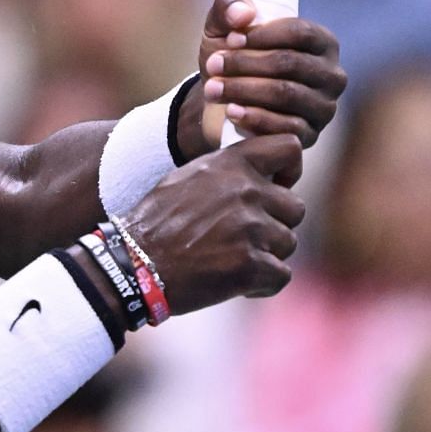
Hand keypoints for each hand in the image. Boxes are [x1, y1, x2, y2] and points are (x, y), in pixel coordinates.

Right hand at [124, 134, 305, 309]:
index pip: (290, 147)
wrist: (135, 263)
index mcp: (231, 163)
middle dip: (275, 224)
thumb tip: (263, 175)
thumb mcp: (190, 177)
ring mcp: (250, 228)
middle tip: (244, 237)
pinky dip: (261, 283)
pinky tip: (234, 281)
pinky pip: (281, 275)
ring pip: (288, 243)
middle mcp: (246, 190)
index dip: (290, 170)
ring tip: (232, 258)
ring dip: (267, 255)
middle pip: (296, 207)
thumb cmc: (158, 221)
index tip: (275, 187)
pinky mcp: (250, 265)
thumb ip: (228, 171)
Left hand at [189, 0, 345, 155]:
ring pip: (286, 94)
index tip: (230, 39)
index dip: (263, 34)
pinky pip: (287, 127)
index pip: (300, 32)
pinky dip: (255, 118)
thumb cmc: (231, 57)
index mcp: (321, 42)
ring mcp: (324, 108)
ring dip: (244, 90)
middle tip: (213, 65)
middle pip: (291, 63)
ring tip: (213, 88)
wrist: (220, 103)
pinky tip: (232, 111)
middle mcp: (331, 75)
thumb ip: (229, 5)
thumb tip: (244, 13)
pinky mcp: (310, 136)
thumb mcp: (222, 26)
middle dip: (246, 63)